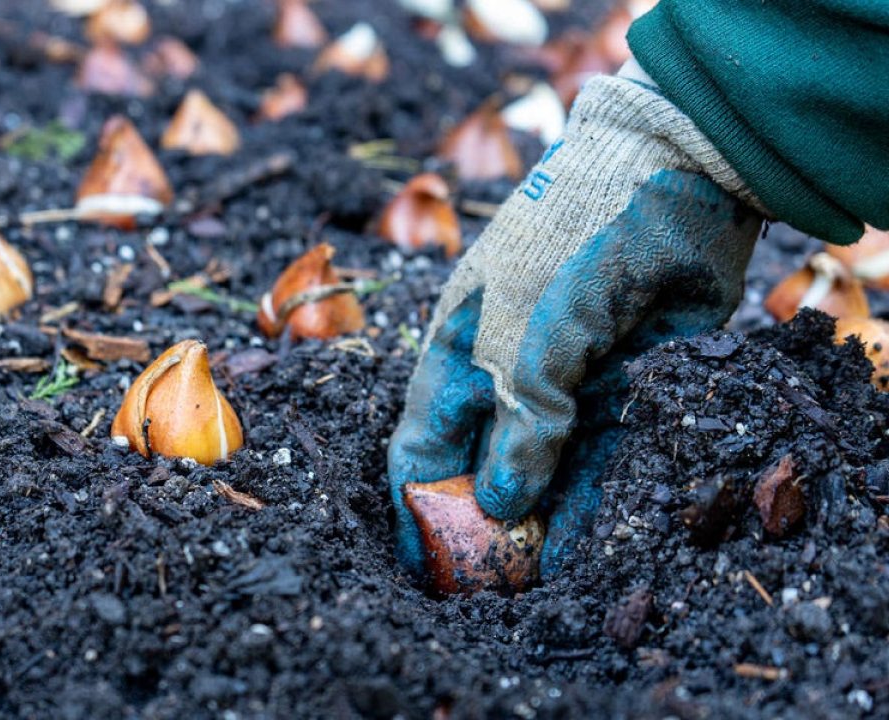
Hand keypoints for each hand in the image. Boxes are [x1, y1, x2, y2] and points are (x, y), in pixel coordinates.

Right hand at [389, 75, 764, 578]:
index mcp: (455, 354)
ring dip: (537, 526)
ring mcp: (564, 384)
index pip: (420, 445)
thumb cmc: (569, 241)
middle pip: (481, 468)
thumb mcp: (526, 330)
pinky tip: (579, 549)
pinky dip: (589, 504)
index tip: (425, 567)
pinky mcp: (622, 390)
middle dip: (481, 528)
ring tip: (536, 586)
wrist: (671, 174)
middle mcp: (504, 374)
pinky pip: (602, 459)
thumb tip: (504, 505)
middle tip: (490, 591)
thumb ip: (516, 418)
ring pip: (542, 473)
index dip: (417, 507)